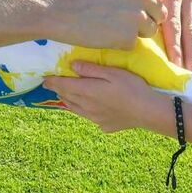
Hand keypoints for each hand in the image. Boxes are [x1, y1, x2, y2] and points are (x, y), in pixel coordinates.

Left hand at [44, 62, 170, 133]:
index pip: (63, 85)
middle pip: (67, 97)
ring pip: (75, 109)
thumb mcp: (112, 73)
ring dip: (68, 101)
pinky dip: (83, 110)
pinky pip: (88, 116)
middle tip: (51, 85)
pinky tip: (88, 108)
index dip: (52, 81)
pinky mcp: (104, 126)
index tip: (44, 78)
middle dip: (58, 90)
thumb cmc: (131, 87)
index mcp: (86, 92)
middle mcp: (86, 107)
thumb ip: (90, 69)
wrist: (147, 112)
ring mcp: (95, 119)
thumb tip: (72, 66)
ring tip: (64, 95)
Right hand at [47, 0, 172, 50]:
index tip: (144, 3)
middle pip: (160, 13)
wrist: (59, 6)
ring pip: (150, 30)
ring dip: (135, 32)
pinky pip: (134, 43)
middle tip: (120, 17)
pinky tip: (104, 33)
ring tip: (111, 24)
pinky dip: (121, 42)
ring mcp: (137, 15)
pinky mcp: (129, 36)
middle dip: (145, 18)